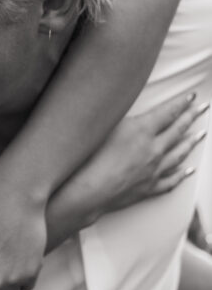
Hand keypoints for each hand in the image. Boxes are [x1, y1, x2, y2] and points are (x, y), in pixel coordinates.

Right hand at [66, 90, 206, 217]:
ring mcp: (153, 170)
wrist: (88, 191)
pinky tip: (187, 171)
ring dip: (191, 142)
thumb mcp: (105, 127)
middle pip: (177, 130)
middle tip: (202, 110)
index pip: (168, 112)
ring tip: (200, 135)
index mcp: (142, 130)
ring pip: (179, 154)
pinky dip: (181, 175)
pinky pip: (171, 180)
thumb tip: (134, 113)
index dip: (181, 103)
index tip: (191, 98)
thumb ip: (123, 119)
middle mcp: (153, 149)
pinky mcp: (148, 188)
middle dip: (191, 117)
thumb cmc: (90, 159)